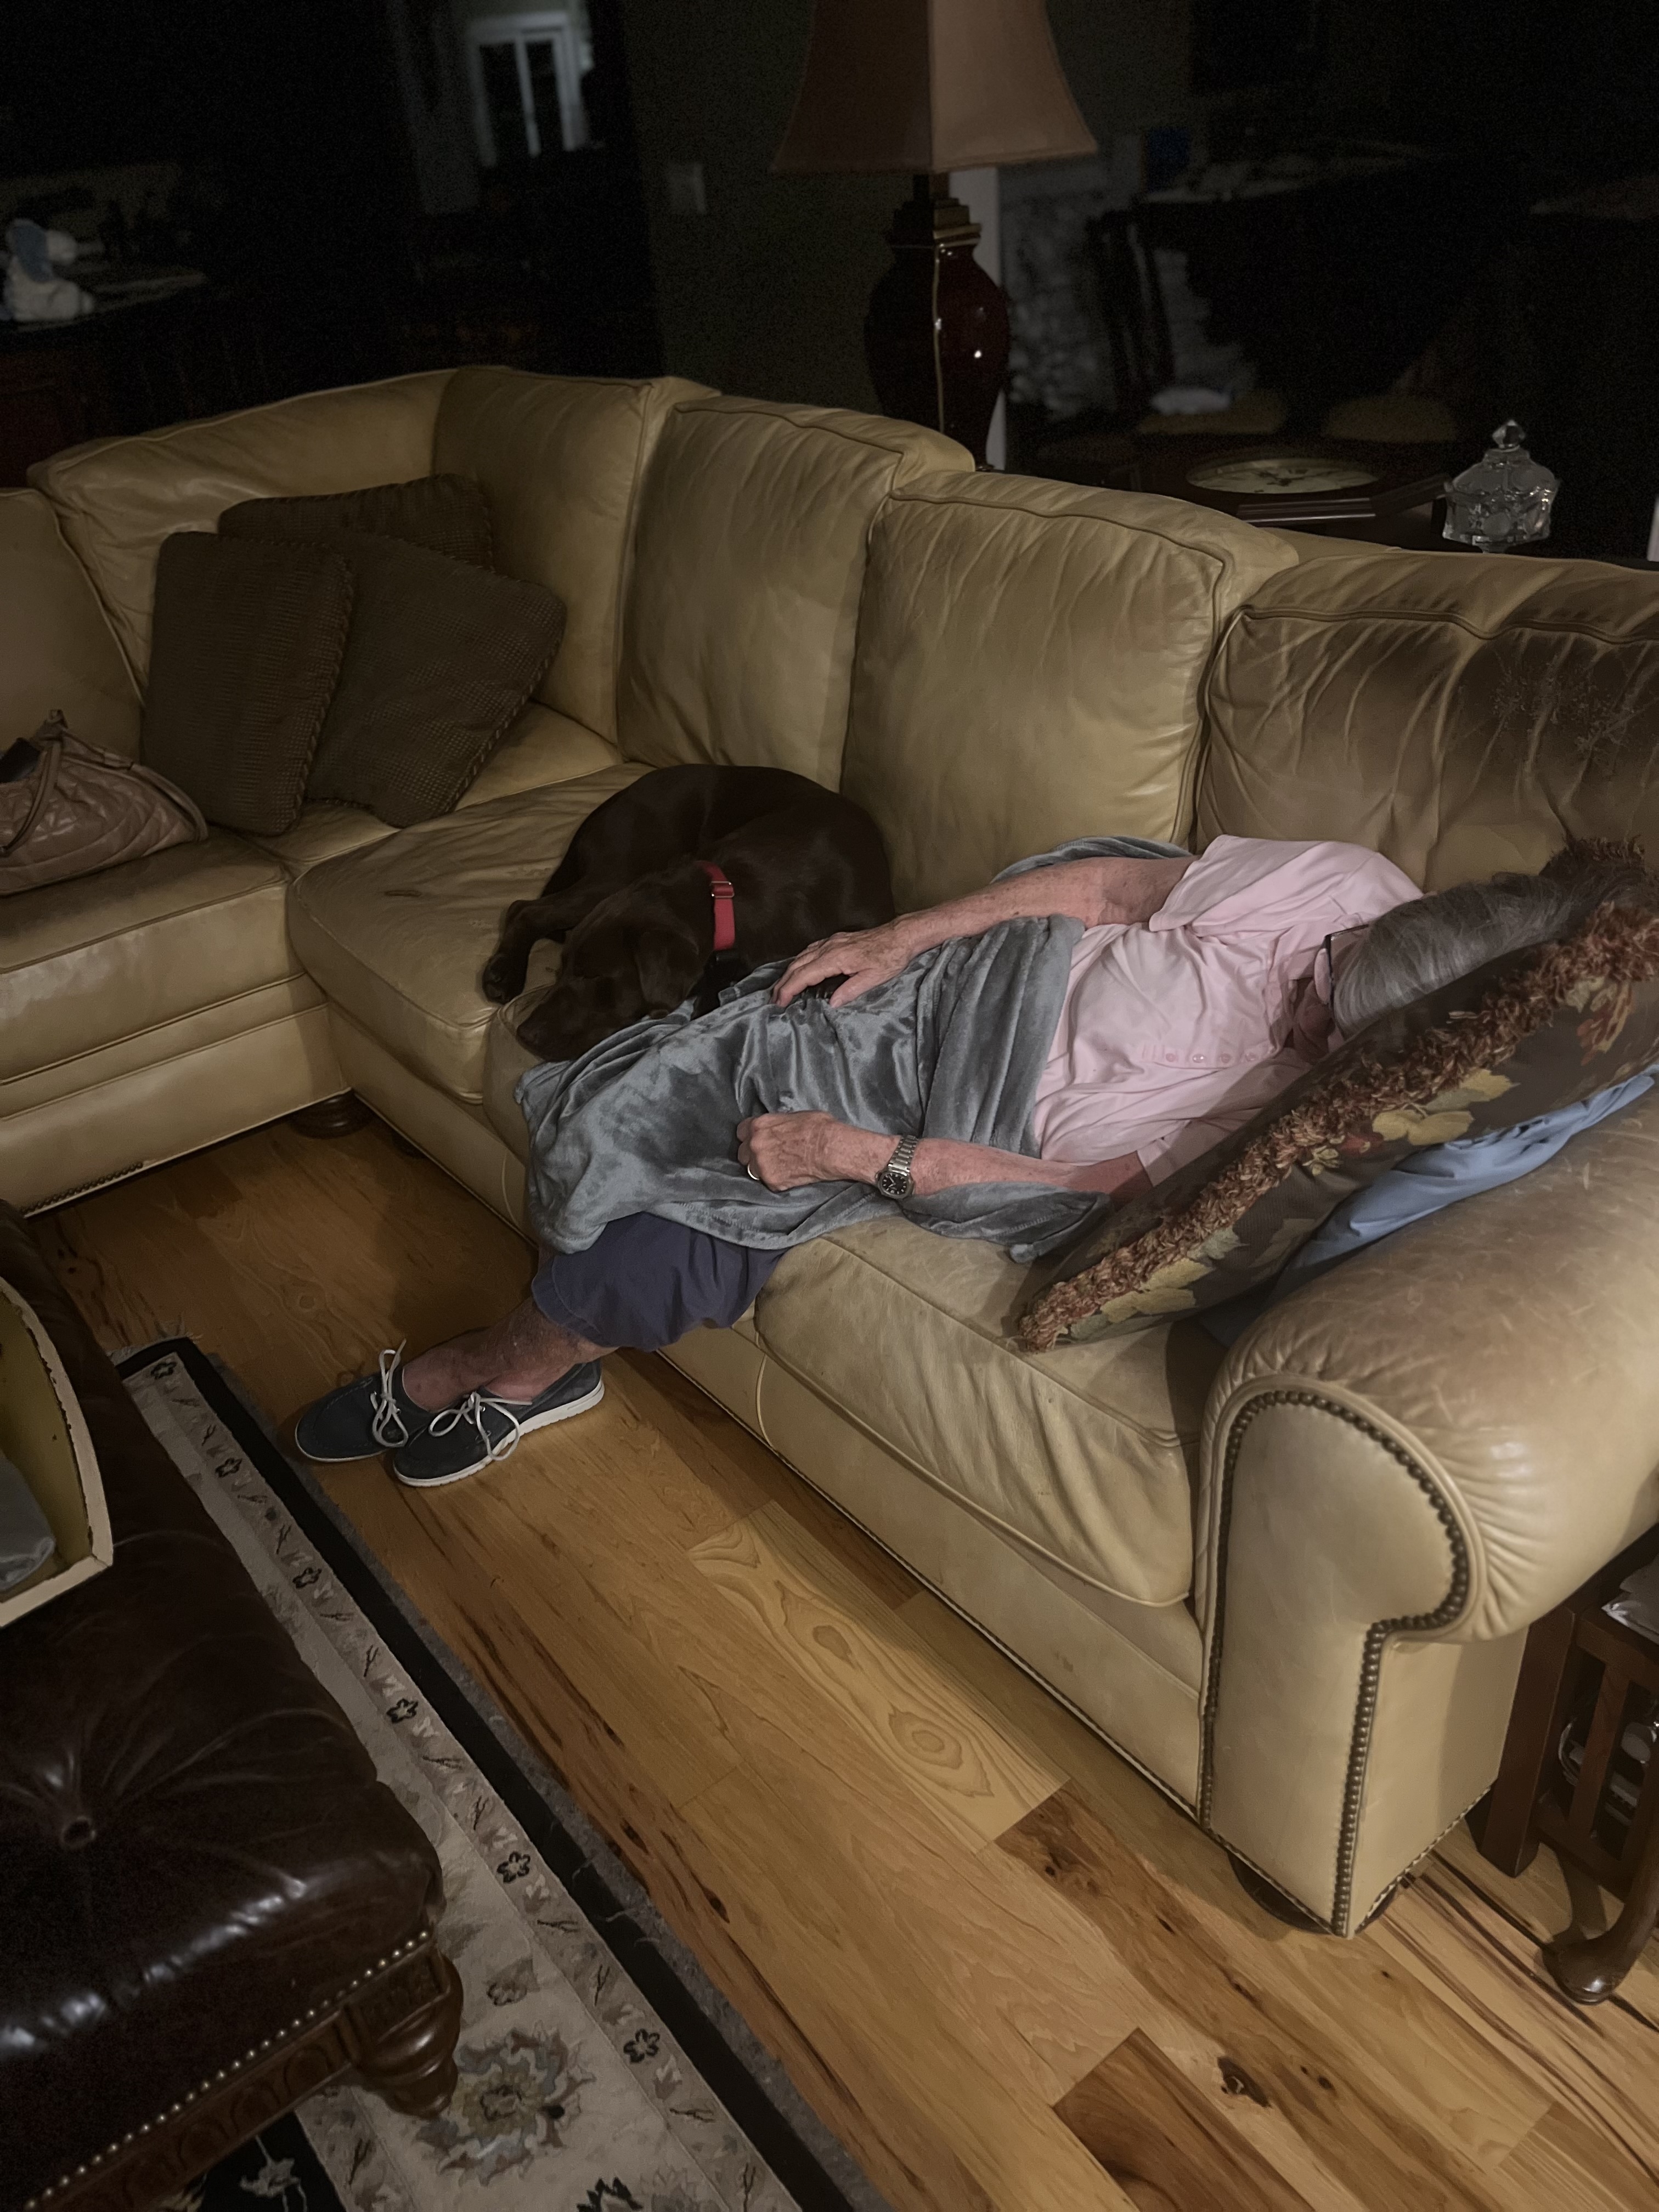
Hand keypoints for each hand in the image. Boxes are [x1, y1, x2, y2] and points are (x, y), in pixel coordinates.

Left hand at [736, 1113, 887, 1189]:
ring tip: (781, 1167)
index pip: (741, 1132)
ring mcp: (762, 1165)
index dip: (750, 1137)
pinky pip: (768, 1183)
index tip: (758, 1141)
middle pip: (743, 1154)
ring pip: (752, 1171)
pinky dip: (777, 1181)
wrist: (830, 1148)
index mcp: (759, 1125)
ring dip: (763, 1169)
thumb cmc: (818, 1128)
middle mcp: (755, 1145)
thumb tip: (776, 1129)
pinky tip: (790, 1175)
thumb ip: (775, 1125)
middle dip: (753, 1155)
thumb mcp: (792, 1116)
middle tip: (770, 1156)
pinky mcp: (772, 1181)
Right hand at [772, 919, 925, 1007]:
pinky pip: (811, 949)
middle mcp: (829, 947)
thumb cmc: (890, 957)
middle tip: (774, 1000)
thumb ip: (851, 990)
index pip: (804, 975)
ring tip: (781, 987)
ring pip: (802, 956)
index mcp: (836, 958)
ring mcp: (831, 942)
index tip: (780, 1002)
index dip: (789, 989)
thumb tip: (832, 1003)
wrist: (901, 936)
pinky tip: (799, 967)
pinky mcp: (836, 940)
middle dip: (783, 983)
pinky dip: (800, 961)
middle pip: (798, 965)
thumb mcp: (873, 978)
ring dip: (789, 972)